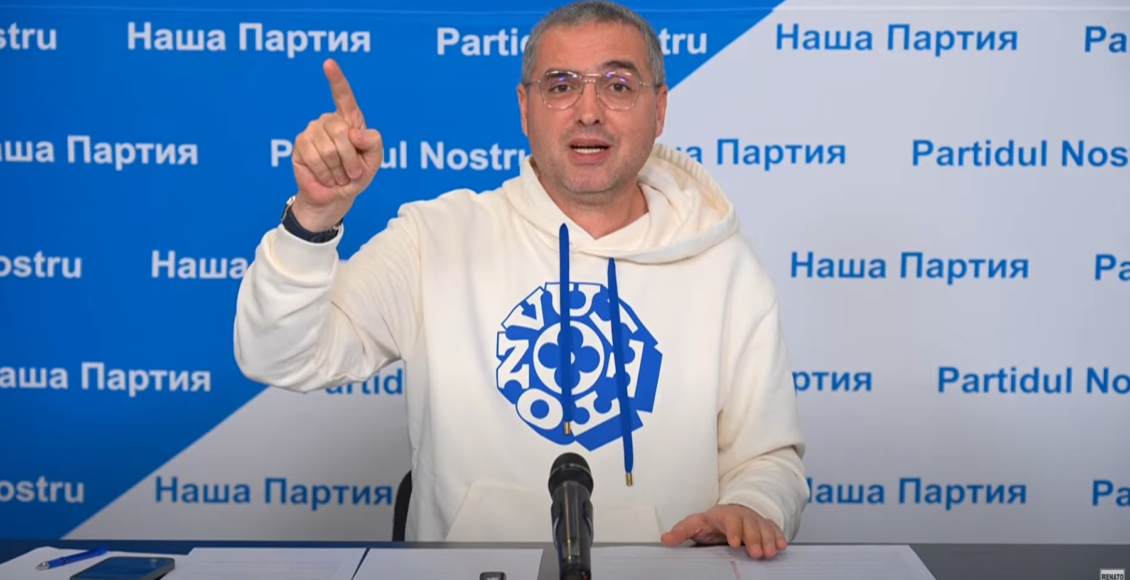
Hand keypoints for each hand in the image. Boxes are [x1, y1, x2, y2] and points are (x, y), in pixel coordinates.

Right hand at [291, 58, 383, 230]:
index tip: (328, 63)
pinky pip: (314, 157)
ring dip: (339, 169)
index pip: (343, 96)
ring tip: (339, 176)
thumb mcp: (374, 160)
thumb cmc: (356, 175)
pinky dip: (325, 173)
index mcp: (349, 120)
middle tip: (352, 173)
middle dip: (351, 159)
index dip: (336, 79)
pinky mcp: (300, 145)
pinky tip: (327, 177)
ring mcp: (312, 131)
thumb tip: (354, 132)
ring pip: (329, 148)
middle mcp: (329, 121)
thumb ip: (374, 143)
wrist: (337, 197)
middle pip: (341, 132)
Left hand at [661, 504, 787, 558]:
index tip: (734, 543)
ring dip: (769, 540)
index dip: (734, 530)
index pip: (730, 521)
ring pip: (764, 528)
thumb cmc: (711, 522)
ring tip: (771, 553)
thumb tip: (665, 539)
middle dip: (754, 538)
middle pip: (750, 525)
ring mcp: (755, 520)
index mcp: (724, 514)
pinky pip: (774, 529)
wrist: (730, 514)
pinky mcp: (765, 526)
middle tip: (757, 553)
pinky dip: (779, 537)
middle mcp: (742, 516)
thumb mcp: (695, 524)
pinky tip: (783, 546)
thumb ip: (681, 532)